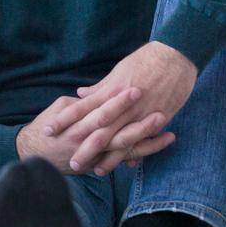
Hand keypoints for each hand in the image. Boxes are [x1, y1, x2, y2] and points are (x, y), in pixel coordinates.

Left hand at [45, 42, 197, 174]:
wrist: (176, 55)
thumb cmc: (145, 60)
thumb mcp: (119, 71)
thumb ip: (100, 88)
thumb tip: (81, 95)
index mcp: (110, 90)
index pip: (82, 107)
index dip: (65, 119)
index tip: (49, 130)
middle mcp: (123, 104)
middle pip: (99, 129)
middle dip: (84, 147)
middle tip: (71, 163)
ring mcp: (141, 112)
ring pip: (120, 139)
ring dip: (108, 157)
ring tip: (95, 171)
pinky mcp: (159, 117)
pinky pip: (144, 139)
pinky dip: (134, 151)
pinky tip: (126, 165)